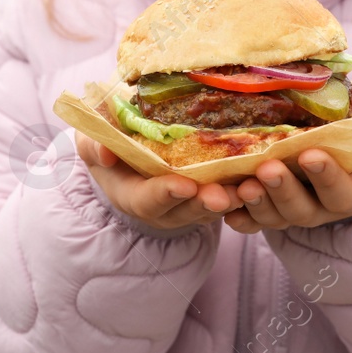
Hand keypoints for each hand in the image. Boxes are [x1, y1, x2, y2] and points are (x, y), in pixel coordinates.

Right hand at [76, 132, 242, 234]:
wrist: (127, 149)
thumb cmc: (108, 141)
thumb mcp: (93, 141)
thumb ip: (96, 147)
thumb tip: (106, 153)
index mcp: (132, 195)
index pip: (148, 201)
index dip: (165, 194)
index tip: (182, 185)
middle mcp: (163, 208)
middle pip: (185, 211)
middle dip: (203, 204)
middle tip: (222, 195)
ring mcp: (188, 204)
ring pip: (211, 208)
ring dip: (229, 201)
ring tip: (246, 189)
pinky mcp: (209, 194)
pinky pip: (228, 197)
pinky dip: (244, 191)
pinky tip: (258, 177)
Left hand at [223, 149, 351, 232]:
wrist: (337, 160)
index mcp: (349, 193)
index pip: (340, 192)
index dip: (325, 177)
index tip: (311, 155)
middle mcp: (318, 209)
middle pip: (301, 209)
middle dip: (284, 190)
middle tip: (269, 168)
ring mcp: (289, 212)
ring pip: (272, 216)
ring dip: (256, 202)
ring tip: (243, 183)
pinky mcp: (263, 210)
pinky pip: (248, 219)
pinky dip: (234, 214)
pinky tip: (220, 204)